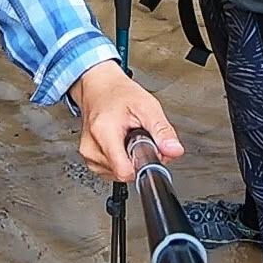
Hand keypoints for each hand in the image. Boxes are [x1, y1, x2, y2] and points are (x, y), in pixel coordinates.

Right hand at [70, 61, 183, 179]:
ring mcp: (88, 155)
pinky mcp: (90, 159)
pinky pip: (112, 171)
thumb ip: (162, 130)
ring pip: (119, 174)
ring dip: (130, 159)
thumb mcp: (147, 105)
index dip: (144, 163)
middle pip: (124, 172)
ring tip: (128, 137)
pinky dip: (121, 159)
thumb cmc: (120, 94)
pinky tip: (121, 143)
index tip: (150, 149)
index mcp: (103, 132)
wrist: (99, 88)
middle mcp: (91, 148)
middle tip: (139, 136)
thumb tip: (174, 150)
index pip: (125, 171)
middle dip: (138, 159)